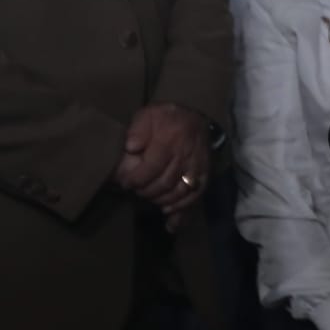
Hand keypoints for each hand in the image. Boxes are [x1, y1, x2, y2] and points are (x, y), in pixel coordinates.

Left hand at [114, 103, 208, 220]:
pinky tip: (169, 216)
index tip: (125, 183)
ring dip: (162, 201)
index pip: (152, 167)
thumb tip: (131, 147)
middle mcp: (185, 156)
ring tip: (150, 200)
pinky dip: (183, 209)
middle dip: (146, 192)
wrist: (197, 112)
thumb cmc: (167, 117)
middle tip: (135, 191)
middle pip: (165, 183)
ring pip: (180, 192)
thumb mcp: (148, 114)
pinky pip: (196, 195)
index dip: (136, 179)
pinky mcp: (204, 174)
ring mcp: (197, 166)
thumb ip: (138, 129)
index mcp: (169, 141)